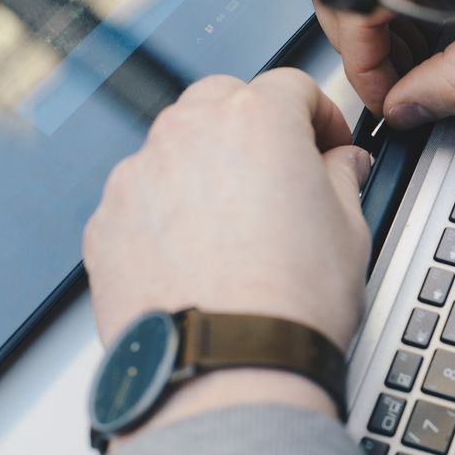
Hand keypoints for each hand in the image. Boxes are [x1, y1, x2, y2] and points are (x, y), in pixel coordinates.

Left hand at [83, 68, 370, 353]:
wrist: (227, 369)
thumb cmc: (291, 303)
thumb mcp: (349, 228)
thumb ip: (342, 177)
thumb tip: (341, 165)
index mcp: (257, 121)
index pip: (292, 86)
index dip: (319, 116)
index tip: (328, 147)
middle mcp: (189, 134)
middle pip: (222, 100)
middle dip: (253, 127)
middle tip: (280, 175)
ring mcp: (138, 176)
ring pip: (175, 148)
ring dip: (204, 167)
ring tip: (234, 226)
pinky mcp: (105, 222)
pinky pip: (141, 199)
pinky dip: (165, 213)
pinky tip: (196, 257)